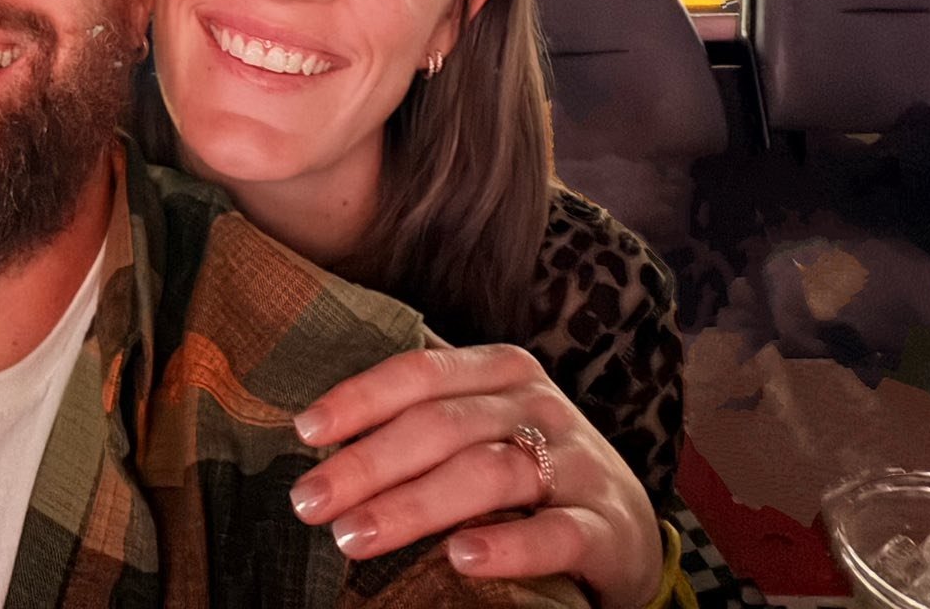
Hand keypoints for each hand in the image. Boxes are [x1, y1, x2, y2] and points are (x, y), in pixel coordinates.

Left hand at [289, 344, 663, 608]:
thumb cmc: (527, 470)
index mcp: (501, 372)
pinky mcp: (604, 526)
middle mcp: (539, 406)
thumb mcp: (481, 426)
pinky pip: (554, 533)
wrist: (625, 531)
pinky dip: (507, 545)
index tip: (305, 431)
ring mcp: (575, 464)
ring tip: (355, 537)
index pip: (420, 372)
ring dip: (414, 505)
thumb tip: (316, 426)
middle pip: (442, 426)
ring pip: (488, 474)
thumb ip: (421, 414)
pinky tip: (460, 557)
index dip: (360, 399)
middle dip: (367, 463)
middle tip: (308, 501)